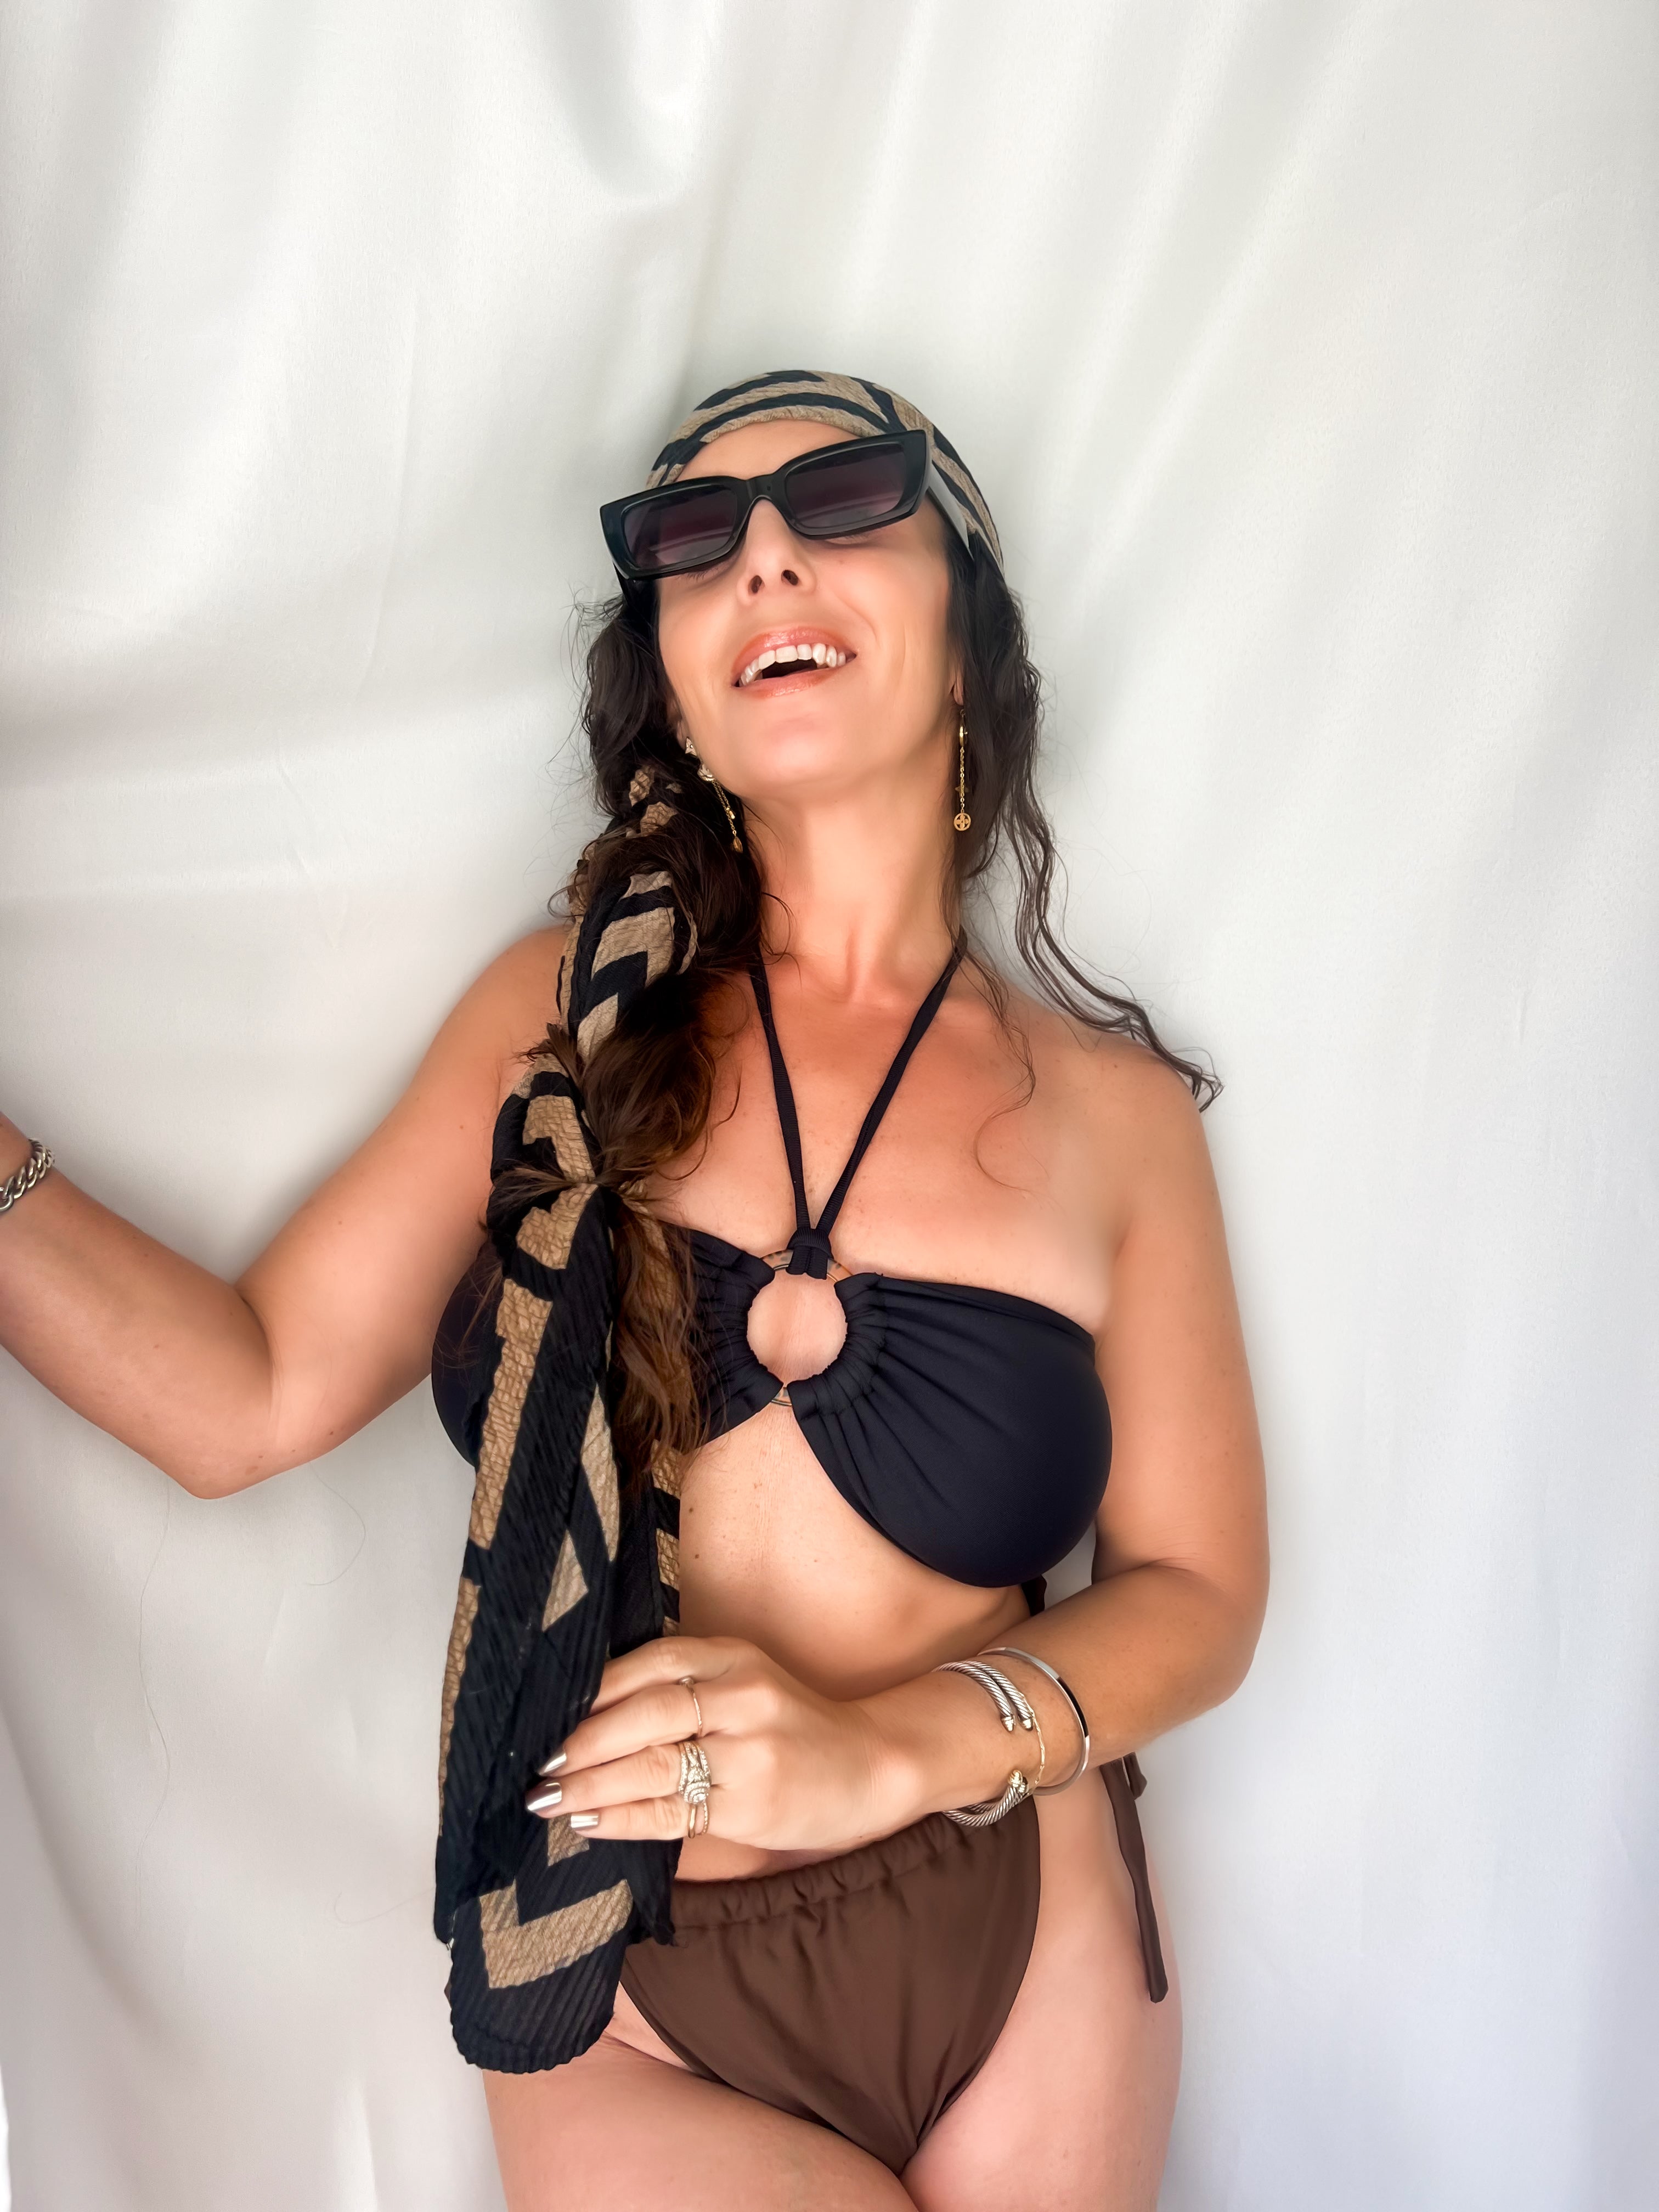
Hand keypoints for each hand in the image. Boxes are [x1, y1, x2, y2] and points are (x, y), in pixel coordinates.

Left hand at [522, 1634, 895, 1849]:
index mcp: (733, 1657)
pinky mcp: (753, 1803)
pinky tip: (590, 1824)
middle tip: (539, 1766)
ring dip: (590, 1786)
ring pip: (653, 1765)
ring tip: (548, 1800)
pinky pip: (673, 1813)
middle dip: (582, 1742)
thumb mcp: (744, 1683)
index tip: (549, 1714)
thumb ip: (683, 1686)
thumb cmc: (790, 1725)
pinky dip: (623, 1819)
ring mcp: (750, 1751)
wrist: (871, 1764)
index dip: (594, 1690)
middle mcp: (742, 1696)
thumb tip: (587, 1714)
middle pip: (645, 1713)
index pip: (650, 1662)